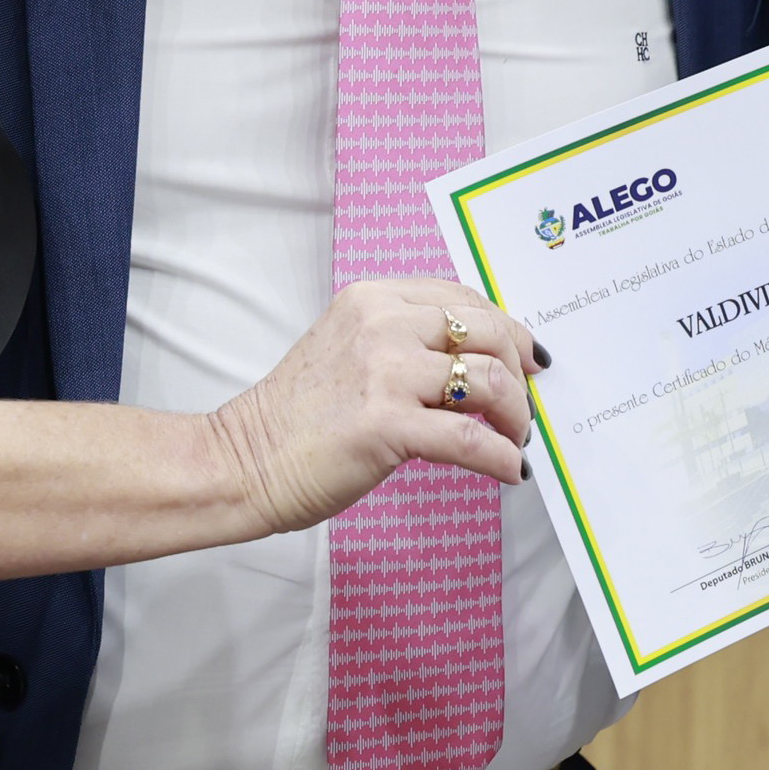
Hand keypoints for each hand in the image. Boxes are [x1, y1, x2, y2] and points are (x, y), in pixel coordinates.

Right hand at [210, 279, 541, 539]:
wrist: (242, 460)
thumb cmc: (296, 416)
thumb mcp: (349, 347)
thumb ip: (404, 340)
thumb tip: (477, 361)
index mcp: (373, 299)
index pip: (464, 299)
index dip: (508, 330)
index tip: (526, 359)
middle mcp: (382, 324)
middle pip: (489, 333)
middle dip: (521, 372)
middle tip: (525, 407)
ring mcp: (384, 373)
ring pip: (488, 381)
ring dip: (517, 416)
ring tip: (515, 440)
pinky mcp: (386, 425)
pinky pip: (471, 438)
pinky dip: (503, 456)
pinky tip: (510, 470)